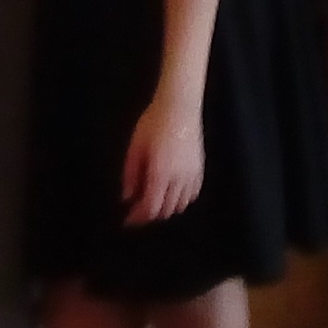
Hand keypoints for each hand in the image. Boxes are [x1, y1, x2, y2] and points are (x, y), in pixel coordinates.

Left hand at [121, 93, 205, 224]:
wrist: (180, 106)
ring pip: (180, 204)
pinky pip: (192, 194)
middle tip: (137, 211)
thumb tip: (127, 197)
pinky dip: (181, 199)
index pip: (150, 207)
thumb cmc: (153, 122)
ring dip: (166, 207)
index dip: (138, 218)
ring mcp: (192, 175)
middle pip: (166, 210)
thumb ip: (130, 174)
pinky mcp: (200, 169)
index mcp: (160, 173)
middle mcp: (179, 179)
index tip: (128, 221)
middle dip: (150, 214)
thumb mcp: (135, 146)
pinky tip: (172, 192)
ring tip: (153, 200)